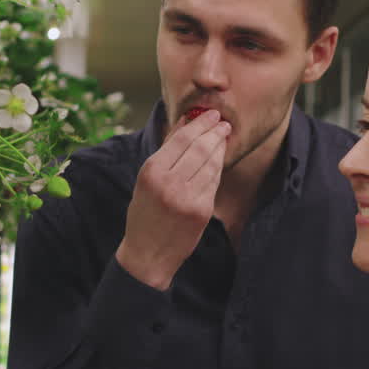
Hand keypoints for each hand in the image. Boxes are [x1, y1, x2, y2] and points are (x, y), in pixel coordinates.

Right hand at [115, 110, 230, 289]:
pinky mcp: (201, 211)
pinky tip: (219, 159)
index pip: (182, 139)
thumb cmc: (144, 212)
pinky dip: (218, 168)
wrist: (147, 253)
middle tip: (223, 122)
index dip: (200, 124)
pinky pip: (214, 182)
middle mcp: (169, 183)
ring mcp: (187, 198)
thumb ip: (167, 150)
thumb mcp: (146, 179)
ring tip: (223, 136)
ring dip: (219, 147)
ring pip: (210, 164)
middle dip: (214, 132)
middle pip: (199, 148)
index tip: (211, 115)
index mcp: (151, 172)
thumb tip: (185, 121)